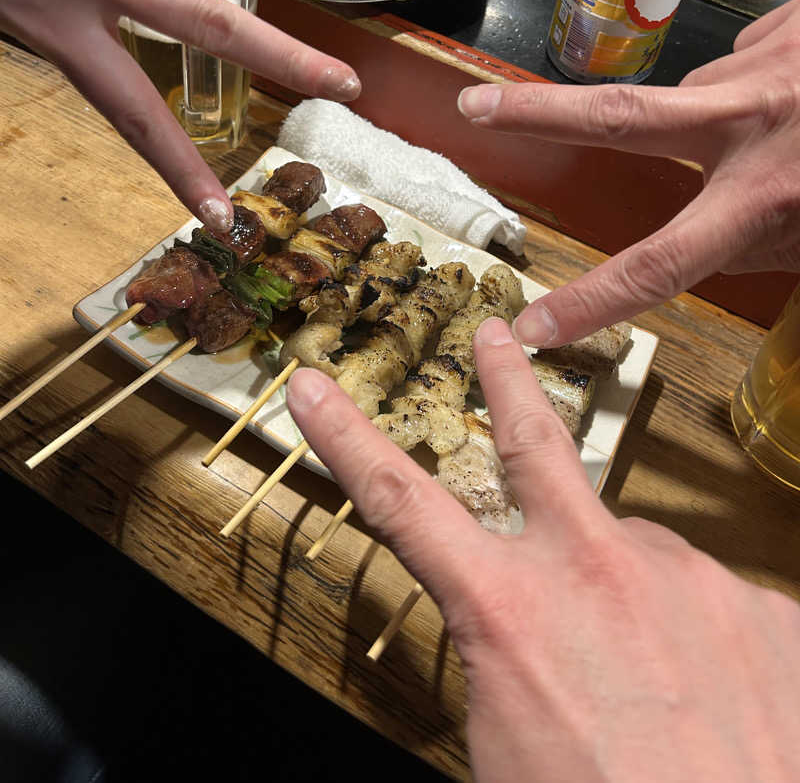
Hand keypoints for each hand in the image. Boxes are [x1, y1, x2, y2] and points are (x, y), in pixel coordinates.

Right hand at [287, 318, 799, 782]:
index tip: (316, 390)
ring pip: (639, 562)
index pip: (402, 503)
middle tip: (496, 337)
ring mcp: (687, 578)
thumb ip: (510, 663)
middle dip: (508, 383)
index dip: (349, 440)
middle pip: (536, 445)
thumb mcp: (508, 747)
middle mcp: (595, 569)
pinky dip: (702, 642)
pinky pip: (711, 607)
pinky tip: (710, 699)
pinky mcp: (763, 605)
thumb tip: (530, 637)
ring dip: (631, 601)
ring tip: (652, 686)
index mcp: (509, 611)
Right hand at [457, 0, 799, 345]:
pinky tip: (795, 89)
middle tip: (470, 104)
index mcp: (768, 197)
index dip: (592, 301)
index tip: (535, 326)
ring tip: (773, 127)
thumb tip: (727, 236)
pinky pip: (734, 61)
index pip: (662, 265)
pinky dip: (747, 81)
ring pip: (692, 95)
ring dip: (710, 117)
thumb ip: (770, 240)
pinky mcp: (784, 23)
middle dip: (534, 113)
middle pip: (617, 118)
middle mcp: (752, 124)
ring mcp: (766, 64)